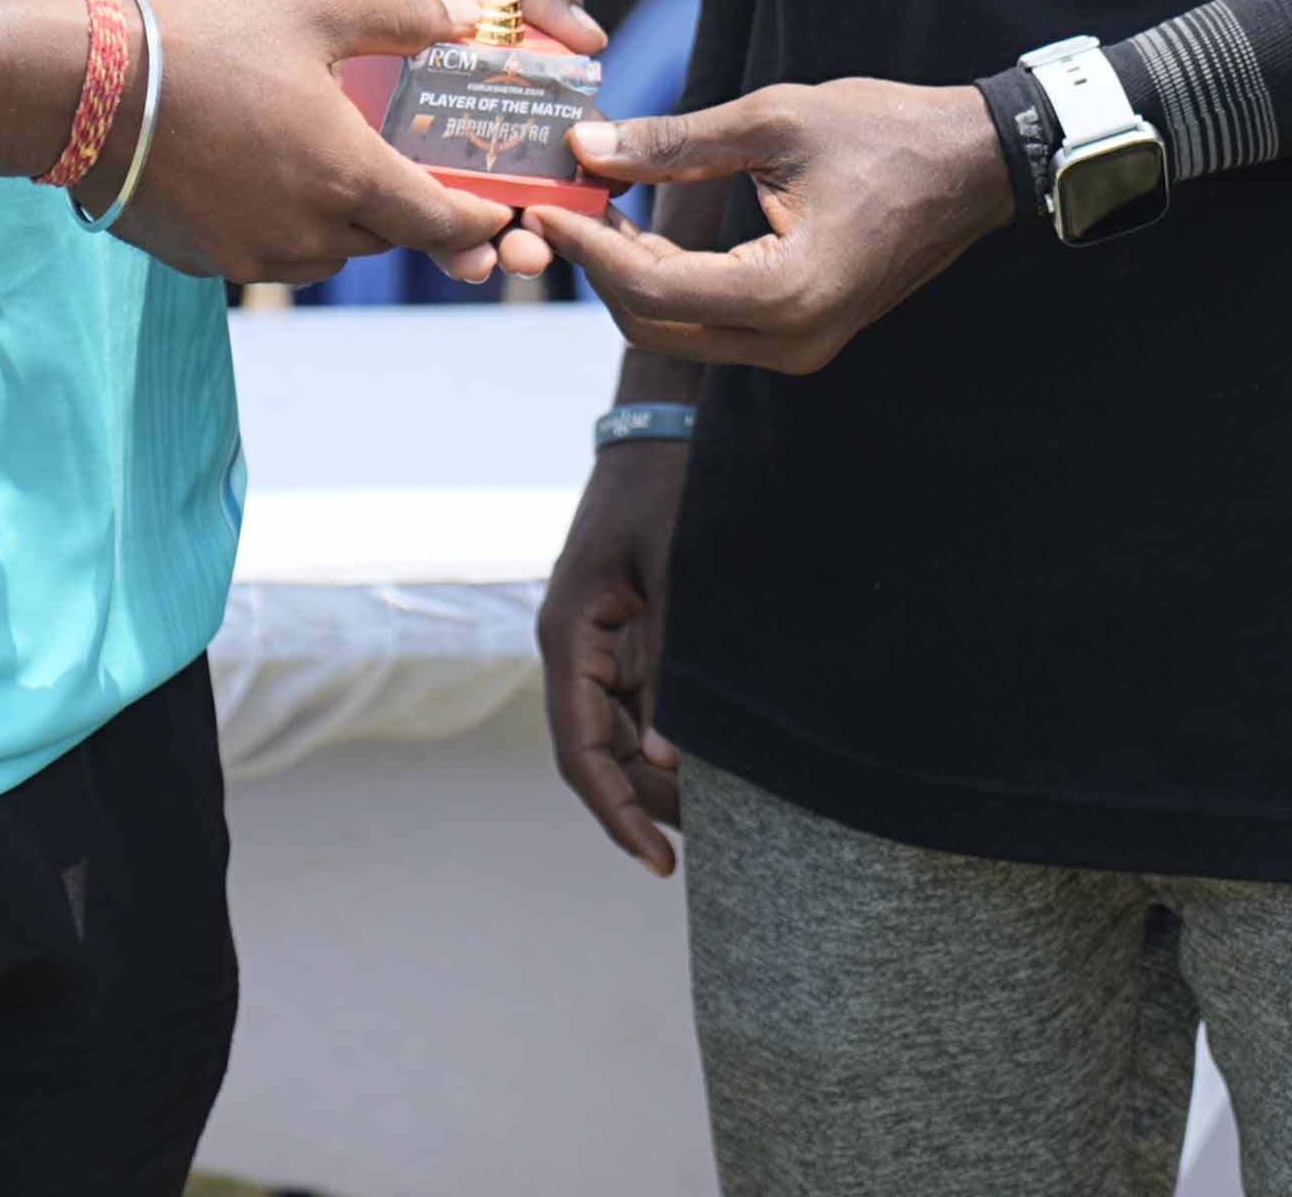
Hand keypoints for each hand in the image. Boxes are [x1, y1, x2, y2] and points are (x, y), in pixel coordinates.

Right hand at [109, 0, 541, 288]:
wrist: (79, 90)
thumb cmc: (199, 38)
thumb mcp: (310, 4)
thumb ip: (400, 15)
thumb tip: (469, 18)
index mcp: (346, 175)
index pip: (441, 223)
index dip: (480, 220)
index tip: (499, 209)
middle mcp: (307, 233)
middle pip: (386, 236)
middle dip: (410, 207)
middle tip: (418, 168)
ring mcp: (252, 254)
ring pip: (330, 250)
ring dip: (347, 216)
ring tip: (336, 158)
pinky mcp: (206, 260)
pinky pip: (273, 251)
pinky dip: (290, 222)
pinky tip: (269, 171)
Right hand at [540, 432, 691, 872]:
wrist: (662, 429)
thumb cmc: (666, 490)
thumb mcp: (675, 572)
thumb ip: (673, 665)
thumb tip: (672, 757)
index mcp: (568, 637)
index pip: (580, 752)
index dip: (616, 812)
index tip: (658, 862)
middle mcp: (574, 651)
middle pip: (599, 754)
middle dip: (647, 805)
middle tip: (711, 852)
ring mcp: (598, 647)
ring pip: (619, 739)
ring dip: (659, 779)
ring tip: (723, 821)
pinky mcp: (626, 639)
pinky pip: (639, 709)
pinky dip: (670, 744)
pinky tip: (713, 768)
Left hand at [542, 79, 1011, 371]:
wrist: (974, 166)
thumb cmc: (885, 133)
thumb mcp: (774, 121)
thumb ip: (675, 142)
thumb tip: (588, 146)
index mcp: (788, 293)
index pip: (654, 289)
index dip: (589, 247)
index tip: (542, 203)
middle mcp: (792, 341)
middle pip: (655, 324)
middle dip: (600, 266)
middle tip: (561, 202)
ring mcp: (799, 347)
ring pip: (679, 330)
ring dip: (630, 276)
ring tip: (596, 206)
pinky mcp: (801, 334)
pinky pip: (713, 322)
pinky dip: (670, 282)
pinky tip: (644, 228)